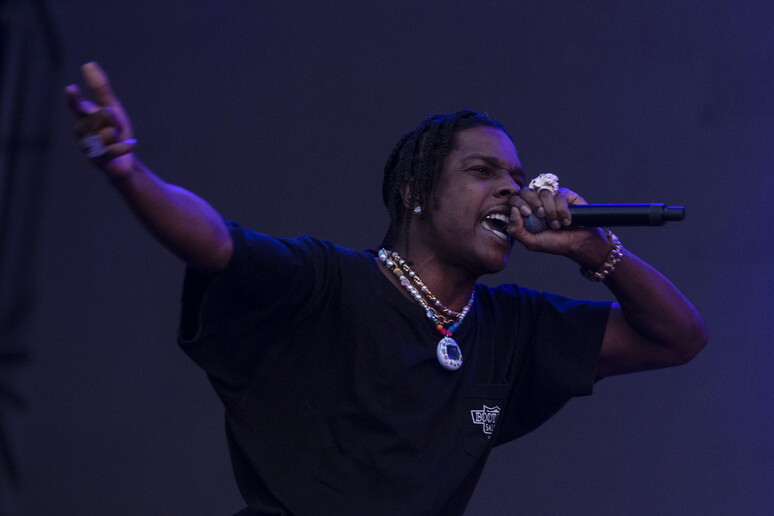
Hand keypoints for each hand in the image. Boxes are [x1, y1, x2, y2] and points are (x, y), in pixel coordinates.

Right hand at [65, 62, 136, 178]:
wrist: (123, 163)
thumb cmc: (115, 133)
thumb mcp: (111, 108)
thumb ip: (101, 89)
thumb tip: (89, 64)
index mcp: (83, 118)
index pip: (75, 106)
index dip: (74, 98)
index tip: (71, 88)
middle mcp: (82, 133)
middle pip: (98, 118)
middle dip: (110, 118)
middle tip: (116, 126)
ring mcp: (89, 149)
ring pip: (104, 133)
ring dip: (115, 133)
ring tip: (118, 137)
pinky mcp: (100, 162)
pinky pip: (112, 150)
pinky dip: (123, 147)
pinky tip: (132, 144)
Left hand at [508, 185, 609, 265]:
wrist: (578, 243)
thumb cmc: (555, 243)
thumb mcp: (531, 242)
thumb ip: (516, 230)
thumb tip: (513, 210)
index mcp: (526, 212)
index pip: (515, 199)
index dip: (519, 203)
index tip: (527, 214)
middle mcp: (537, 202)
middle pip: (526, 191)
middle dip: (534, 204)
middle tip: (542, 216)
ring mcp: (551, 198)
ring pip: (544, 193)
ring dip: (551, 212)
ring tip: (556, 225)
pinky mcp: (565, 195)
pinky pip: (560, 195)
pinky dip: (562, 210)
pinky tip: (566, 221)